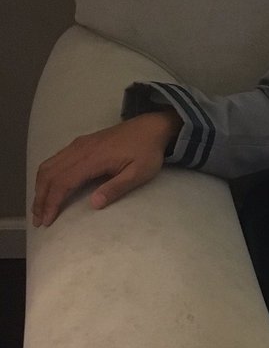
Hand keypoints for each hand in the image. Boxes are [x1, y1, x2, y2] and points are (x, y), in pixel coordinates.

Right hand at [32, 109, 180, 227]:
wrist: (151, 126)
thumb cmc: (147, 152)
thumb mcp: (139, 173)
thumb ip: (116, 188)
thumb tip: (94, 204)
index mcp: (92, 158)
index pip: (63, 182)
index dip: (52, 202)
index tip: (46, 221)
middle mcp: (79, 150)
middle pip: (49, 175)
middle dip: (40, 198)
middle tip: (37, 219)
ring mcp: (78, 145)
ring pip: (48, 166)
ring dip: (40, 187)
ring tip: (39, 207)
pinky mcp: (80, 143)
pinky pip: (55, 159)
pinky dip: (46, 176)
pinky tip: (47, 188)